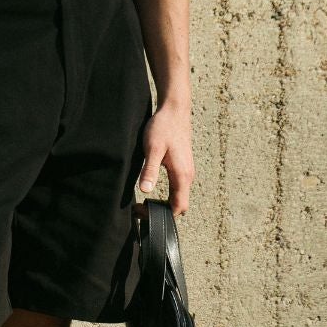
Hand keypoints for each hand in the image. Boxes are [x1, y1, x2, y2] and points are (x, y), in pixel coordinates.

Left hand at [135, 100, 194, 214]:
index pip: (179, 207)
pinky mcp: (182, 166)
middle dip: (161, 212)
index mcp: (182, 175)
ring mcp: (186, 171)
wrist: (174, 110)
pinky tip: (151, 189)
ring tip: (143, 202)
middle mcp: (187, 176)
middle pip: (179, 205)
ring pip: (178, 196)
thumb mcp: (153, 149)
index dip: (162, 215)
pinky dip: (166, 195)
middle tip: (139, 209)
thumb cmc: (163, 128)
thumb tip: (145, 191)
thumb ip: (150, 170)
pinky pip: (177, 188)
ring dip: (163, 203)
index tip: (144, 212)